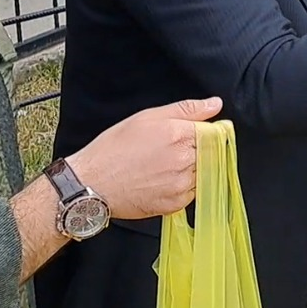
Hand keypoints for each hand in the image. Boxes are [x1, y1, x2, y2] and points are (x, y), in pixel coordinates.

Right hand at [68, 97, 222, 219]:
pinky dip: (183, 187)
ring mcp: (181, 185)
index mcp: (179, 135)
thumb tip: (215, 104)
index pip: (214, 132)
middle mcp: (184, 160)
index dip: (203, 132)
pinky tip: (162, 180)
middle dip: (197, 151)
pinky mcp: (175, 204)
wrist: (91, 183)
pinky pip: (192, 193)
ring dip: (191, 169)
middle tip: (171, 151)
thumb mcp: (148, 117)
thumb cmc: (114, 148)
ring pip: (203, 174)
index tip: (191, 135)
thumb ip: (187, 109)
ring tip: (164, 166)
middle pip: (211, 153)